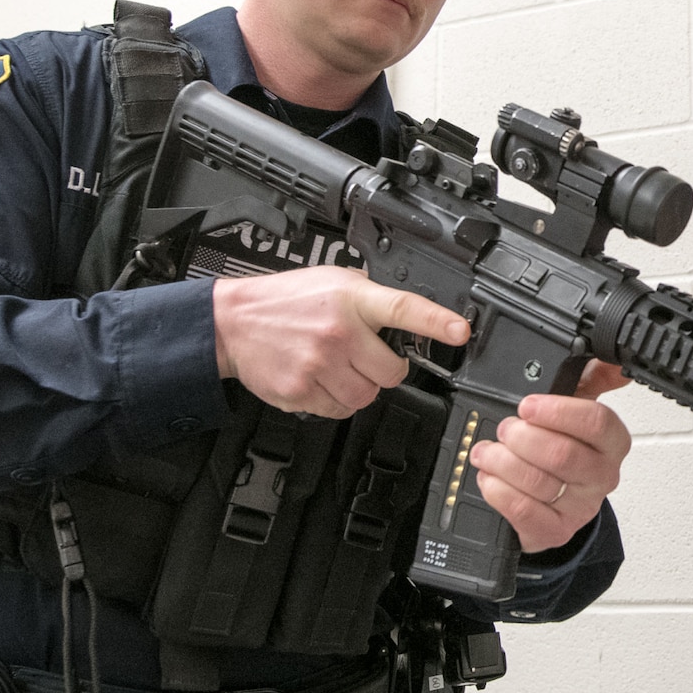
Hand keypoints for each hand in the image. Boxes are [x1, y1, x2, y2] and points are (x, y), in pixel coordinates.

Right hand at [212, 265, 468, 417]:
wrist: (231, 322)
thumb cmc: (285, 300)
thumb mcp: (334, 281)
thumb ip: (370, 297)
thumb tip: (406, 316)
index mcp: (351, 299)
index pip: (403, 309)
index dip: (436, 322)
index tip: (461, 332)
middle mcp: (337, 331)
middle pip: (392, 371)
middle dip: (387, 369)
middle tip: (368, 357)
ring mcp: (319, 364)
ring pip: (368, 397)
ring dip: (362, 387)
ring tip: (340, 367)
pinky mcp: (301, 391)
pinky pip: (339, 411)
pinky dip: (337, 401)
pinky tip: (322, 379)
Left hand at [470, 360, 631, 552]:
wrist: (556, 502)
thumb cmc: (564, 449)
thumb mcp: (576, 409)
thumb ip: (592, 377)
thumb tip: (612, 359)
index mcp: (612, 442)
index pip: (596, 423)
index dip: (558, 411)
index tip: (528, 405)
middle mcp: (602, 476)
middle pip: (563, 455)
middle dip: (523, 438)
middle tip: (504, 429)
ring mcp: (579, 507)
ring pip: (539, 482)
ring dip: (503, 462)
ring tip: (485, 451)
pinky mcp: (554, 531)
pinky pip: (524, 512)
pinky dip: (499, 491)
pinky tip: (489, 477)